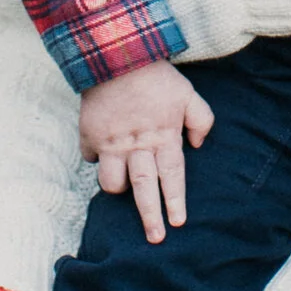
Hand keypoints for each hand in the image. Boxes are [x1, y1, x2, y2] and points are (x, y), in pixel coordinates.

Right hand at [80, 61, 213, 241]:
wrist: (115, 53)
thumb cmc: (156, 76)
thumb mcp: (188, 93)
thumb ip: (201, 119)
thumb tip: (198, 144)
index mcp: (163, 136)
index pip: (172, 177)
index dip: (174, 201)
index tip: (177, 222)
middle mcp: (137, 144)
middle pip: (143, 188)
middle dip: (149, 216)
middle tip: (154, 238)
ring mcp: (111, 142)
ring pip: (111, 181)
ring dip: (118, 188)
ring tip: (123, 188)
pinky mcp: (89, 134)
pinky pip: (90, 158)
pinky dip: (96, 158)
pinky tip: (102, 153)